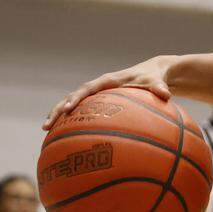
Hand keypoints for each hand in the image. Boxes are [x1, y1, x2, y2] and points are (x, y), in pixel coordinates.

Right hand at [43, 55, 174, 129]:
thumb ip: (160, 87)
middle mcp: (98, 87)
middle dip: (58, 110)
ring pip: (73, 104)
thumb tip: (166, 95)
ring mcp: (97, 95)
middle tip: (47, 126)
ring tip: (46, 132)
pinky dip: (73, 121)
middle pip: (72, 97)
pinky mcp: (99, 103)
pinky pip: (83, 112)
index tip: (67, 108)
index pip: (88, 89)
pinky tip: (66, 138)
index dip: (77, 98)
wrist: (153, 74)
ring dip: (59, 116)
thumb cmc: (154, 78)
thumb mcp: (157, 81)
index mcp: (108, 81)